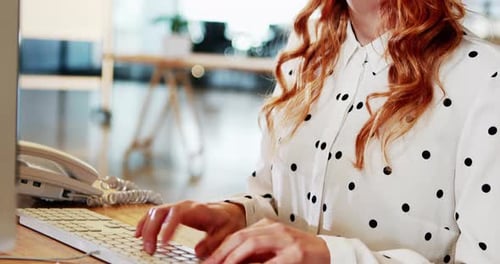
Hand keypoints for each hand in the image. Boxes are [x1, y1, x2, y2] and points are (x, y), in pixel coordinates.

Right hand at [135, 200, 245, 256]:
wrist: (229, 211)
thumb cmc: (227, 221)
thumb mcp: (226, 232)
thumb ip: (213, 241)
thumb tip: (198, 251)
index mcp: (197, 209)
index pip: (177, 214)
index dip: (168, 227)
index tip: (163, 243)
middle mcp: (184, 206)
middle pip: (160, 212)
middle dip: (151, 230)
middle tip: (150, 249)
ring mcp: (177, 207)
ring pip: (154, 212)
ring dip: (145, 228)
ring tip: (145, 246)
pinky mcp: (172, 212)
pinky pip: (153, 214)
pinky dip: (144, 223)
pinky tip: (138, 234)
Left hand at [204, 218, 329, 263]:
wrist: (330, 254)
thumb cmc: (301, 254)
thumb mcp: (275, 249)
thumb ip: (256, 254)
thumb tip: (231, 262)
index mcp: (268, 227)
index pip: (238, 235)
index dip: (220, 249)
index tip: (207, 261)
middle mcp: (275, 230)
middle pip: (240, 237)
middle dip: (221, 253)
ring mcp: (286, 240)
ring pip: (251, 244)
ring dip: (233, 258)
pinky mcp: (295, 253)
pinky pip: (271, 262)